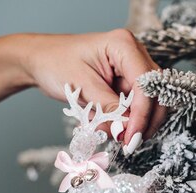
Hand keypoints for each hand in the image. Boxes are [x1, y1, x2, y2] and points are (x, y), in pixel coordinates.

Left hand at [0, 30, 166, 149]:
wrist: (40, 61)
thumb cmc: (54, 64)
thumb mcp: (80, 87)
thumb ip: (107, 108)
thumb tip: (125, 130)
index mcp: (123, 45)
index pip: (145, 84)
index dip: (142, 114)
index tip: (131, 138)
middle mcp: (134, 54)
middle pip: (155, 94)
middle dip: (145, 121)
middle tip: (128, 144)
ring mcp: (133, 69)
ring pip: (150, 103)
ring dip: (137, 123)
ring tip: (118, 138)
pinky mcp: (128, 83)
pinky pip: (136, 107)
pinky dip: (127, 121)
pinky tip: (113, 128)